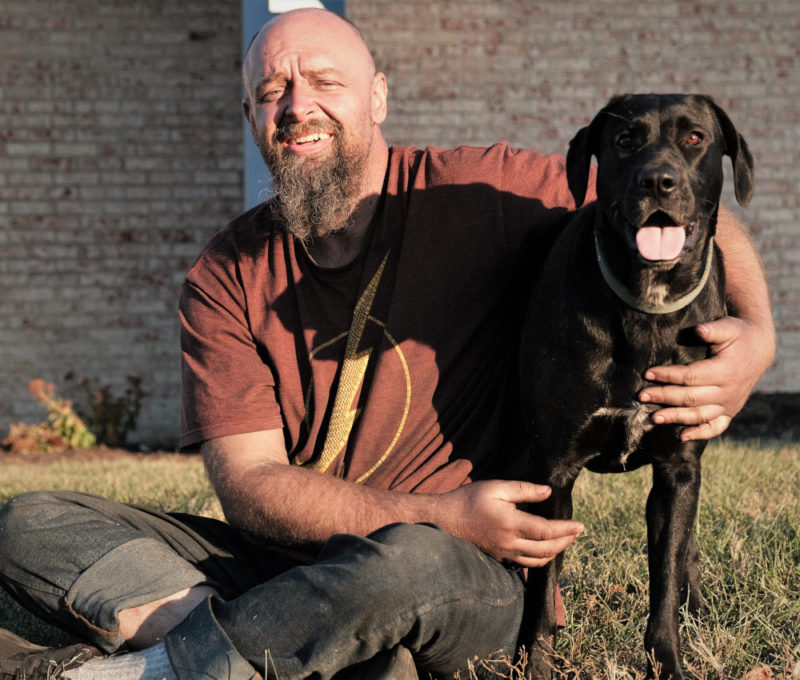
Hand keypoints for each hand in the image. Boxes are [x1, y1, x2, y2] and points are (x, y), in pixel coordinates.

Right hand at [437, 480, 583, 567]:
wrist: (445, 519)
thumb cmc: (469, 500)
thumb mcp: (496, 487)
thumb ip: (524, 490)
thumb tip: (547, 491)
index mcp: (511, 524)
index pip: (547, 531)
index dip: (566, 529)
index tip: (581, 525)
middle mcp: (510, 543)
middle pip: (546, 549)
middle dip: (566, 541)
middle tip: (578, 532)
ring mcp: (504, 553)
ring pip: (537, 560)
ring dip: (555, 552)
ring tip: (565, 540)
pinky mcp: (499, 558)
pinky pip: (525, 564)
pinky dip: (540, 558)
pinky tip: (544, 550)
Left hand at [639, 316, 774, 440]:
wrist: (759, 351)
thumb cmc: (739, 336)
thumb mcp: (729, 327)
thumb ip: (713, 330)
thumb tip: (698, 330)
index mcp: (725, 371)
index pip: (690, 376)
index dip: (668, 375)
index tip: (648, 373)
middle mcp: (727, 392)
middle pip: (690, 398)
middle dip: (664, 397)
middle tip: (641, 396)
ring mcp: (730, 405)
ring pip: (699, 415)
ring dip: (676, 418)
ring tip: (653, 418)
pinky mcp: (730, 412)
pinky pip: (716, 427)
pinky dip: (700, 433)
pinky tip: (682, 437)